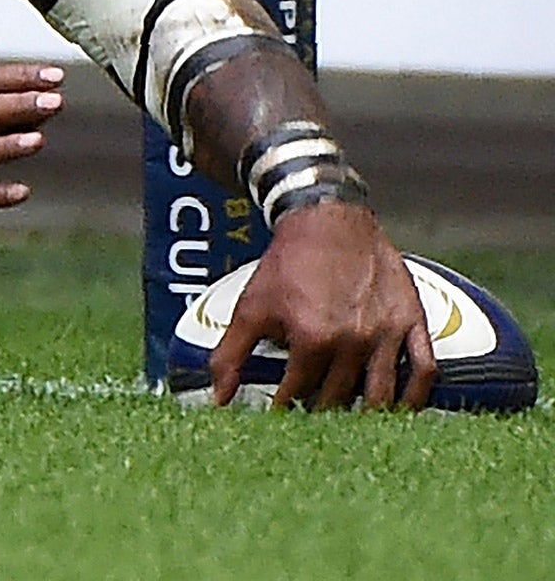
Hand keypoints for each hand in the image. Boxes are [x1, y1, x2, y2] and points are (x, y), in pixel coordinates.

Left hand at [209, 201, 435, 409]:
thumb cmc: (288, 263)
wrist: (327, 220)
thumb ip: (231, 354)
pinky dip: (416, 398)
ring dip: (364, 416)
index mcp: (314, 338)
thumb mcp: (251, 307)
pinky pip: (424, 371)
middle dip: (320, 413)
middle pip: (338, 398)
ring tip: (348, 425)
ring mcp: (387, 334)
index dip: (284, 407)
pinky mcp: (412, 322)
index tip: (279, 419)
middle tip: (311, 421)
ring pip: (381, 396)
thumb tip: (219, 397)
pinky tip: (403, 412)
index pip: (297, 393)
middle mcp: (354, 341)